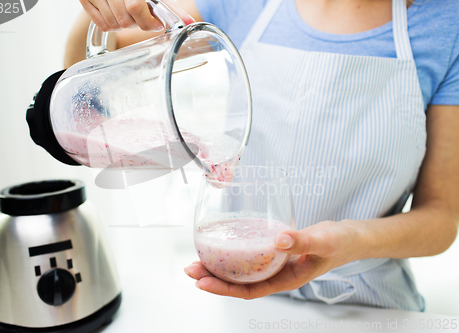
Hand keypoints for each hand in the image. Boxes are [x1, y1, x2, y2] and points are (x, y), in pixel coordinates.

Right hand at [79, 0, 194, 31]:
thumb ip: (171, 8)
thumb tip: (189, 23)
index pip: (135, 7)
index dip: (147, 20)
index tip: (155, 24)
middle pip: (125, 20)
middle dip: (137, 23)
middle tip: (141, 16)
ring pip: (114, 25)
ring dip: (126, 25)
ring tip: (129, 13)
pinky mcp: (85, 0)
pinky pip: (102, 25)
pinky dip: (113, 25)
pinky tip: (118, 15)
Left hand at [184, 220, 364, 298]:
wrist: (350, 237)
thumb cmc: (340, 243)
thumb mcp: (324, 241)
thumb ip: (303, 242)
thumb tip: (278, 240)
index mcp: (286, 279)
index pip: (249, 290)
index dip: (224, 289)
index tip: (202, 283)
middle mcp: (276, 274)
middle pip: (239, 281)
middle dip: (213, 277)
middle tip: (190, 268)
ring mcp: (275, 263)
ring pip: (242, 269)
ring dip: (220, 265)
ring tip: (199, 258)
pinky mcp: (275, 250)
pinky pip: (250, 254)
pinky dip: (235, 251)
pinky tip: (224, 244)